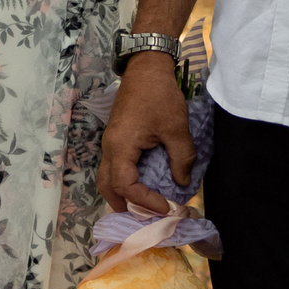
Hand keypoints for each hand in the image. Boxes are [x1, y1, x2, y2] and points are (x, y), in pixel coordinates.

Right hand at [98, 51, 193, 214]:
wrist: (146, 69)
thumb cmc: (159, 97)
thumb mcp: (176, 128)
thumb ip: (181, 158)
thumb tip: (182, 182)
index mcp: (121, 147)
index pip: (125, 186)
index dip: (145, 201)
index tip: (167, 208)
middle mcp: (110, 147)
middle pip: (106, 185)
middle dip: (123, 205)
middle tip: (144, 219)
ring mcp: (111, 142)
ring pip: (108, 176)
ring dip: (122, 194)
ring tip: (142, 207)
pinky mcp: (117, 138)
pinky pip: (115, 166)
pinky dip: (125, 181)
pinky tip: (142, 185)